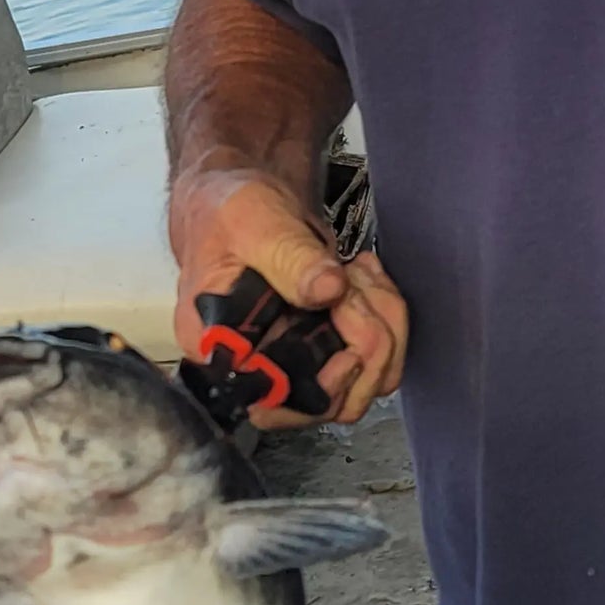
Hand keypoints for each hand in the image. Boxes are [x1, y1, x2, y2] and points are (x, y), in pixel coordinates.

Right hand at [168, 167, 408, 427]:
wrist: (243, 200)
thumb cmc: (230, 210)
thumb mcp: (253, 220)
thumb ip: (288, 254)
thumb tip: (328, 290)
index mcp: (218, 348)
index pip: (273, 403)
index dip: (322, 385)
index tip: (350, 345)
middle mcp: (255, 369)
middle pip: (328, 401)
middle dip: (365, 341)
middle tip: (354, 278)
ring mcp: (295, 362)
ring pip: (362, 383)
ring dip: (382, 326)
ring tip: (360, 272)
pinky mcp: (323, 349)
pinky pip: (375, 359)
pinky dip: (386, 318)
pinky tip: (365, 277)